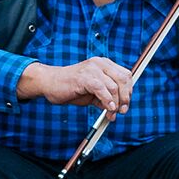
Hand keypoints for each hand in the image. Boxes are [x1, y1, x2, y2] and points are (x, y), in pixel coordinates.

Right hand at [21, 56, 136, 113]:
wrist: (50, 84)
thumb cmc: (71, 88)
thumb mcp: (93, 94)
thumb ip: (106, 98)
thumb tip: (119, 108)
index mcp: (104, 64)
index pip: (126, 75)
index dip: (129, 91)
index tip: (125, 105)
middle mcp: (100, 63)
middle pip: (123, 79)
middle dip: (125, 97)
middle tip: (122, 111)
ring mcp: (92, 69)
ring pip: (113, 86)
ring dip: (115, 104)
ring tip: (111, 114)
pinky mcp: (84, 77)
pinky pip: (101, 89)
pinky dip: (107, 100)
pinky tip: (108, 109)